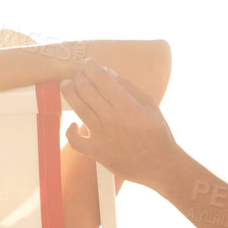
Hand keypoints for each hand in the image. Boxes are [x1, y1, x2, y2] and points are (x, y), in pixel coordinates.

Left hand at [61, 61, 183, 189]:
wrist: (160, 164)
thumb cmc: (157, 133)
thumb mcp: (150, 104)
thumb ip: (129, 87)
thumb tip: (108, 73)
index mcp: (127, 105)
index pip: (101, 78)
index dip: (91, 66)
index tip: (89, 63)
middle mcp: (112, 119)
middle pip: (85, 90)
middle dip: (79, 77)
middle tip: (79, 74)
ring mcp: (102, 136)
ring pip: (78, 108)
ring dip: (69, 93)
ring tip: (67, 85)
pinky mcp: (96, 152)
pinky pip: (75, 141)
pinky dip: (70, 131)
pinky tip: (73, 123)